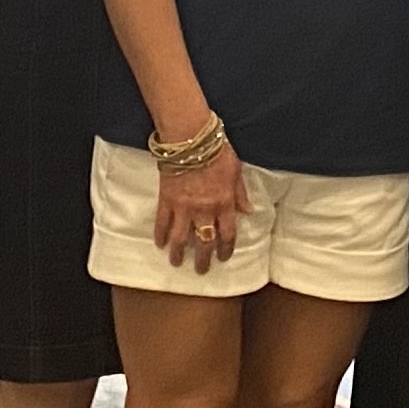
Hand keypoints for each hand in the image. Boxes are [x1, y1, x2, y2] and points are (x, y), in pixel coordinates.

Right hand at [155, 145, 249, 272]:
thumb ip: (240, 193)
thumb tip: (249, 211)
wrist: (190, 137)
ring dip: (179, 253)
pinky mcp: (166, 200)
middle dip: (203, 259)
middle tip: (201, 270)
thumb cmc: (216, 150)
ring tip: (177, 262)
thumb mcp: (236, 170)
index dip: (226, 249)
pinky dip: (160, 234)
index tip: (223, 258)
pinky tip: (159, 244)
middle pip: (205, 242)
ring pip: (181, 238)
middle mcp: (205, 210)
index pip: (227, 234)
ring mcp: (183, 207)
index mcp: (224, 203)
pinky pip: (162, 222)